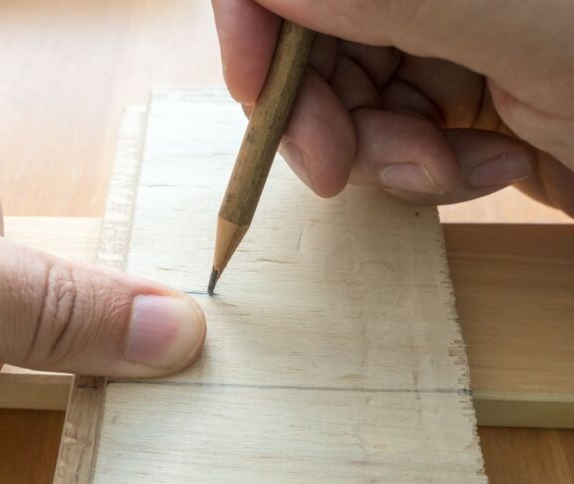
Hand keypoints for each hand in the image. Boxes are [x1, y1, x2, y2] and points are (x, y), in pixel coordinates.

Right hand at [212, 0, 573, 213]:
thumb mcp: (524, 23)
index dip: (255, 18)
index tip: (253, 85)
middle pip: (309, 38)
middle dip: (318, 110)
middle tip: (336, 167)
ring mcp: (440, 41)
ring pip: (345, 101)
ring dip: (380, 152)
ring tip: (449, 167)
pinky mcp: (453, 102)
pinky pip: (389, 142)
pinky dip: (421, 171)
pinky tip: (486, 167)